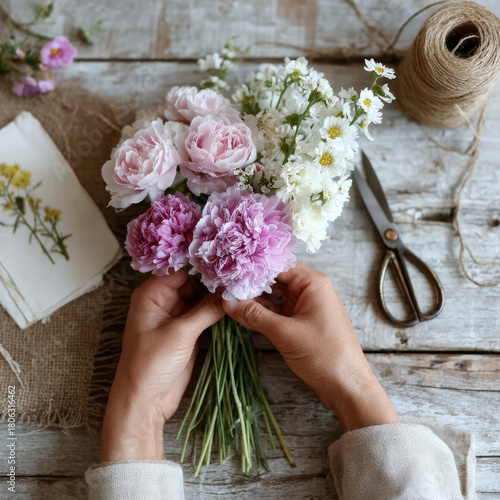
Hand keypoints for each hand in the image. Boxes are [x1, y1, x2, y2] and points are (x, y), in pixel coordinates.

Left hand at [101, 271, 223, 461]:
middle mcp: (164, 300)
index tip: (227, 256)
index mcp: (152, 293)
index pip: (180, 268)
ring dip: (218, 294)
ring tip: (243, 283)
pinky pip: (206, 313)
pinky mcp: (189, 330)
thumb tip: (231, 291)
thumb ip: (206, 310)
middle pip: (193, 281)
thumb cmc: (151, 364)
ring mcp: (177, 315)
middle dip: (214, 278)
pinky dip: (218, 309)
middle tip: (241, 271)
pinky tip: (236, 301)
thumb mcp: (180, 333)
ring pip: (202, 297)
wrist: (146, 401)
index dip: (202, 263)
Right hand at [222, 260, 397, 430]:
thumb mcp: (285, 333)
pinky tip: (241, 311)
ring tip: (227, 295)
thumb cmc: (325, 355)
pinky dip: (261, 310)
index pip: (279, 263)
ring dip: (254, 297)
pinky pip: (277, 309)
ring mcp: (305, 305)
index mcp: (313, 283)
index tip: (230, 267)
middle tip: (224, 282)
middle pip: (275, 277)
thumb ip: (255, 315)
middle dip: (251, 280)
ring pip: (274, 294)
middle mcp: (310, 289)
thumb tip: (227, 301)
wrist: (347, 386)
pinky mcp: (300, 321)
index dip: (254, 264)